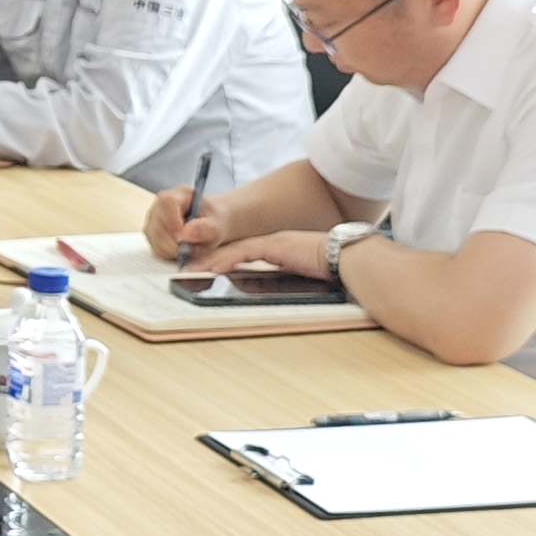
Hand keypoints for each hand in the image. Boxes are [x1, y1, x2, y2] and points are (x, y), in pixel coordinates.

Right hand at [143, 186, 229, 266]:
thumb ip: (205, 228)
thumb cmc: (213, 222)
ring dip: (174, 250)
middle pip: (158, 223)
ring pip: (155, 239)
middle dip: (175, 241)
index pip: (166, 202)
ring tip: (191, 249)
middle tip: (192, 248)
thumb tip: (186, 233)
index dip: (172, 219)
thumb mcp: (217, 225)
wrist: (210, 226)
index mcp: (178, 194)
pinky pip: (156, 249)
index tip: (182, 236)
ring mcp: (153, 221)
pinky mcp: (152, 236)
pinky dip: (170, 254)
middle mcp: (160, 206)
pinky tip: (182, 251)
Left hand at [197, 230, 332, 279]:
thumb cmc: (328, 270)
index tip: (206, 271)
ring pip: (235, 250)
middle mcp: (272, 243)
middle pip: (234, 250)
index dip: (223, 261)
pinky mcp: (275, 245)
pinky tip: (213, 268)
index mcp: (277, 250)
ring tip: (194, 270)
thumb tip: (262, 293)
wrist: (344, 258)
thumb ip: (279, 282)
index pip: (243, 255)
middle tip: (191, 270)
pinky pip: (245, 252)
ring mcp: (273, 242)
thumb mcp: (297, 278)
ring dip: (213, 260)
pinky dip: (227, 260)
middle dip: (211, 260)